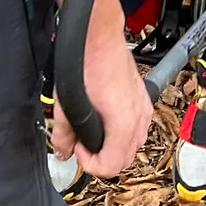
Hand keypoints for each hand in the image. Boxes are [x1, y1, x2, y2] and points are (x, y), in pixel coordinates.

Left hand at [50, 32, 153, 178]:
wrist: (100, 38)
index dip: (90, 164)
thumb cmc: (87, 63)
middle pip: (125, 160)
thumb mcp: (67, 105)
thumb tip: (62, 151)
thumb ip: (63, 135)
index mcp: (123, 123)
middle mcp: (139, 118)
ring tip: (95, 134)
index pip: (111, 167)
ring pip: (135, 145)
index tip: (78, 150)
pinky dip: (125, 133)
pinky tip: (108, 122)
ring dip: (115, 147)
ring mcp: (143, 107)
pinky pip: (139, 128)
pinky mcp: (143, 98)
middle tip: (84, 146)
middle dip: (103, 159)